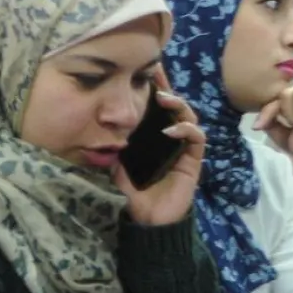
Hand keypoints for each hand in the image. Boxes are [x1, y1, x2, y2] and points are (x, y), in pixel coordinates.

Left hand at [114, 69, 206, 226]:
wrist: (148, 219)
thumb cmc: (133, 192)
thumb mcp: (116, 165)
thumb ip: (110, 149)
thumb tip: (95, 132)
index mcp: (152, 137)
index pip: (155, 109)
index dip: (154, 90)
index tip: (146, 73)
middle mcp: (170, 139)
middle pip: (175, 108)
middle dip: (168, 90)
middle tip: (156, 77)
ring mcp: (183, 149)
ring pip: (189, 118)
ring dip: (178, 106)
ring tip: (164, 99)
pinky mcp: (193, 161)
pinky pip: (197, 140)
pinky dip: (186, 130)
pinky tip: (171, 130)